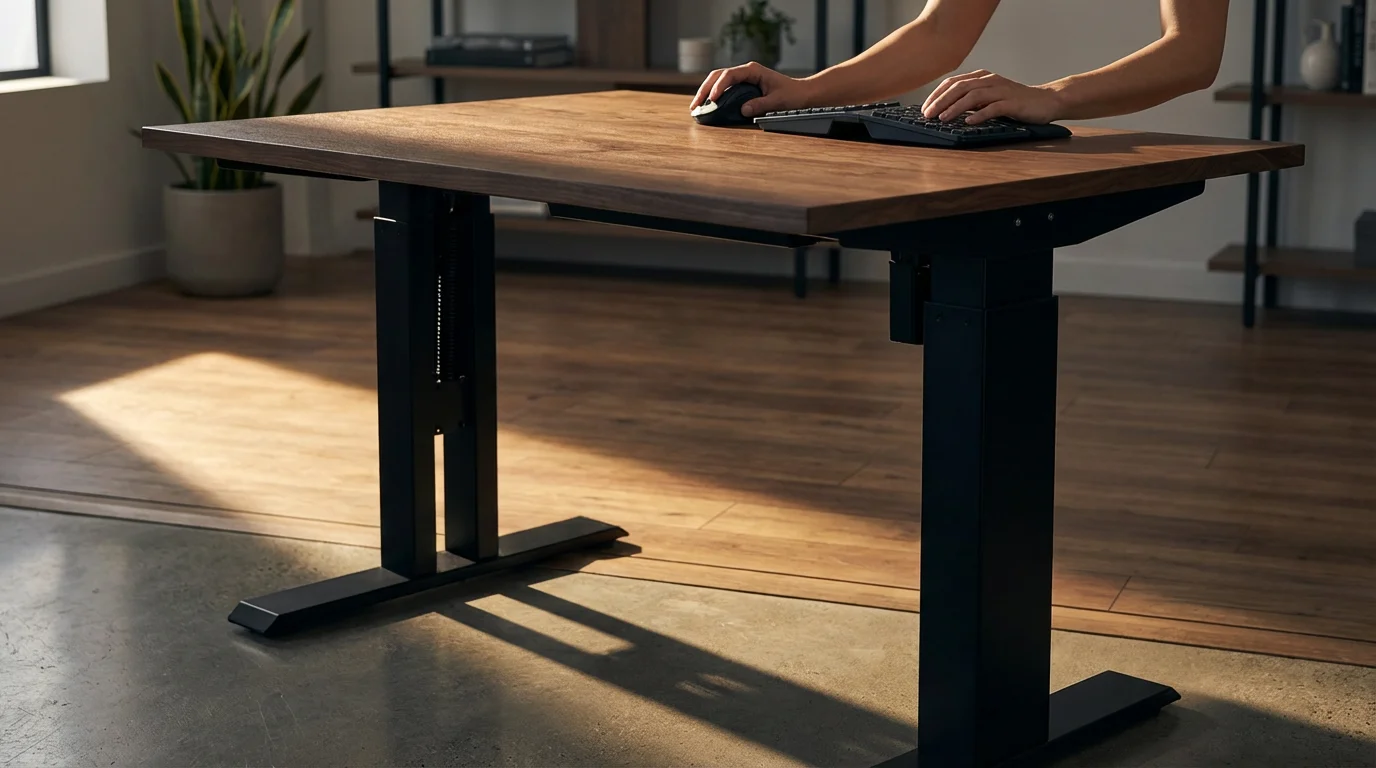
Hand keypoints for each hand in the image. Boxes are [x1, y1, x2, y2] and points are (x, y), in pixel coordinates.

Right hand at [690, 62, 814, 118]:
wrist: (801, 93)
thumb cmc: (792, 94)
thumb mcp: (778, 101)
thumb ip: (761, 105)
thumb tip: (743, 110)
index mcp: (753, 70)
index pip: (729, 75)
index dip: (718, 87)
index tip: (712, 99)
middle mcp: (746, 71)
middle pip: (718, 75)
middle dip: (704, 89)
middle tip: (695, 105)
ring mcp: (743, 78)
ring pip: (718, 80)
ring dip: (705, 92)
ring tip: (695, 106)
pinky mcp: (742, 85)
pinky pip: (723, 87)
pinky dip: (713, 95)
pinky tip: (706, 105)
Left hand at [921, 70, 1063, 124]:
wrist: (1047, 101)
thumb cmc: (1016, 102)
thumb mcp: (990, 98)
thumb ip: (972, 100)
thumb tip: (947, 110)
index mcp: (983, 78)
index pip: (953, 82)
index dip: (937, 94)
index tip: (924, 108)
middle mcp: (990, 81)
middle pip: (960, 87)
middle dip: (941, 101)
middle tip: (927, 114)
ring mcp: (1002, 90)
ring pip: (973, 96)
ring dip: (955, 107)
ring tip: (942, 118)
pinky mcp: (1012, 103)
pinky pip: (993, 107)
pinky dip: (979, 114)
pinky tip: (968, 122)